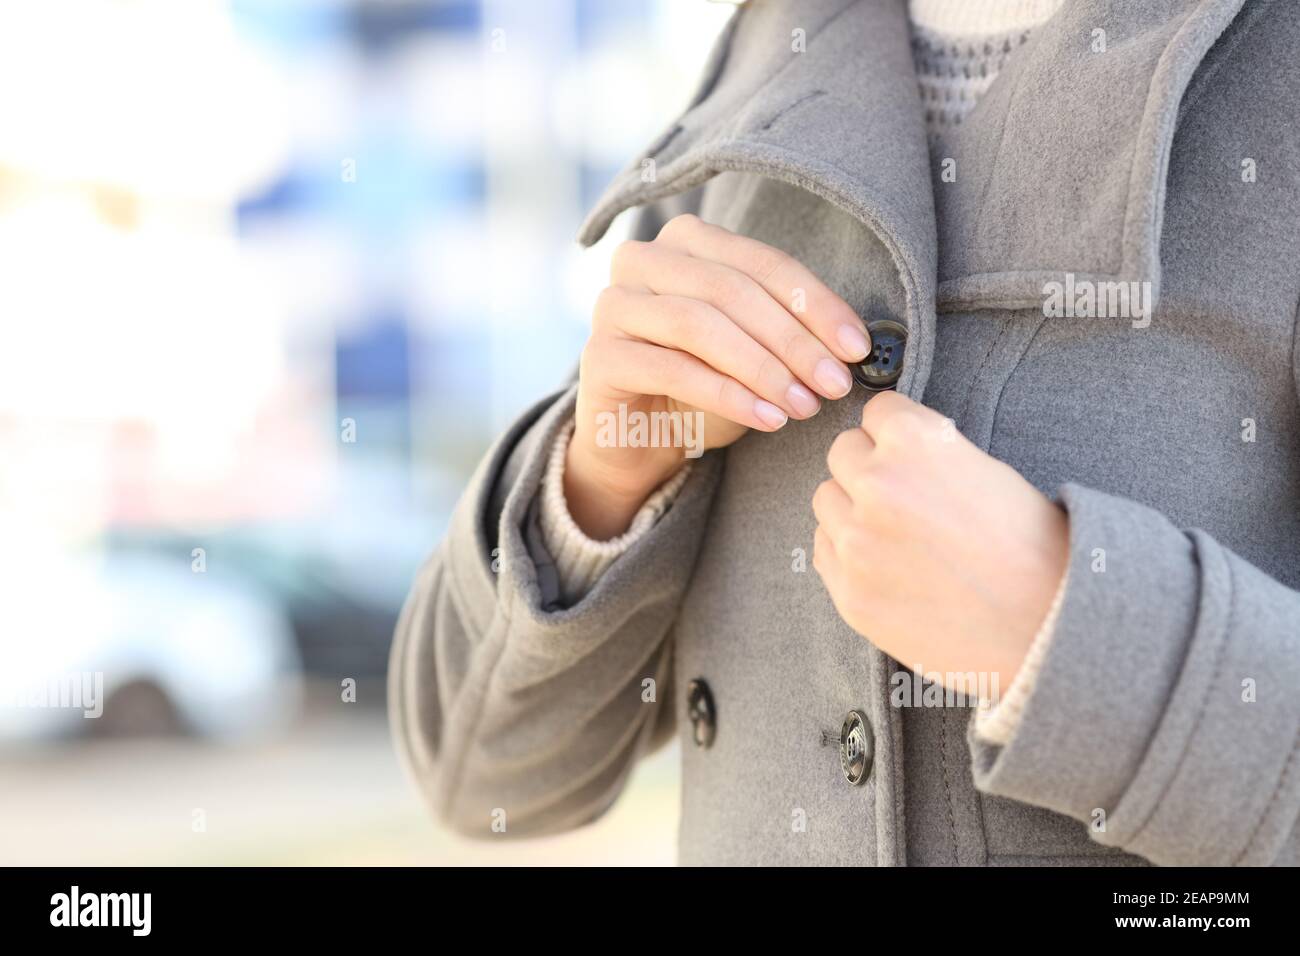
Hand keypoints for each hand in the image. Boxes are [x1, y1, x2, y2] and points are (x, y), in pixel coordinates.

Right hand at [568, 213, 870, 538]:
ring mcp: (613, 305)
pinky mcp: (599, 356)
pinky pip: (672, 369)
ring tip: (802, 406)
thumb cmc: (703, 389)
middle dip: (793, 340)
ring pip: (700, 324)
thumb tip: (853, 343)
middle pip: (732, 289)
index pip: (761, 263)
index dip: (815, 303)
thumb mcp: (755, 352)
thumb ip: (790, 334)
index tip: (857, 347)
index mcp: (685, 242)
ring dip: (762, 368)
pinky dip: (727, 395)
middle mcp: (641, 260)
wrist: (638, 442)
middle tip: (834, 383)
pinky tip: (766, 419)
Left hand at [812, 391, 1068, 693]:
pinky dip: (845, 550)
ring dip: (852, 507)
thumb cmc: (1032, 548)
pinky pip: (824, 549)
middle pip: (842, 452)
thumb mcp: (987, 470)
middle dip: (869, 466)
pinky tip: (884, 562)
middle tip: (902, 493)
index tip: (905, 449)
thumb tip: (894, 448)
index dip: (895, 431)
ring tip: (894, 531)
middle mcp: (877, 485)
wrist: (1048, 626)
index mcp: (915, 442)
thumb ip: (930, 452)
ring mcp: (857, 542)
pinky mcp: (849, 591)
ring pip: (827, 500)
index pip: (876, 410)